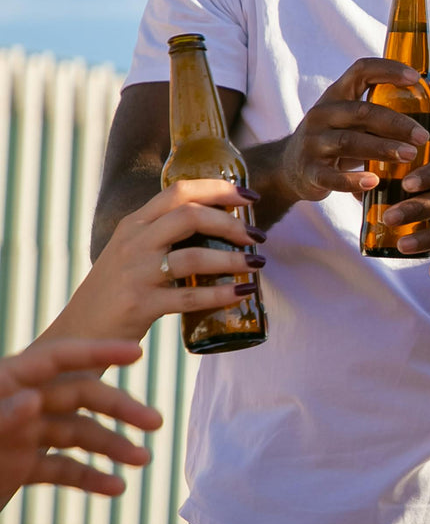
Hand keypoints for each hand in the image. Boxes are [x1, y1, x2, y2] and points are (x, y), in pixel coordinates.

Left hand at [0, 339, 161, 509]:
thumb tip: (37, 400)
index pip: (57, 358)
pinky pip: (63, 468)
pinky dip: (90, 478)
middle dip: (119, 409)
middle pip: (79, 397)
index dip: (97, 352)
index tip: (136, 353)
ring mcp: (22, 435)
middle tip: (155, 423)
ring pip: (78, 434)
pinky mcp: (22, 466)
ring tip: (142, 462)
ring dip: (112, 447)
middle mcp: (19, 403)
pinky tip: (115, 490)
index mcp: (5, 382)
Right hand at [45, 180, 263, 343]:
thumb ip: (162, 235)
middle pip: (190, 216)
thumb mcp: (130, 251)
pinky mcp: (140, 305)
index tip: (249, 197)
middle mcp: (133, 243)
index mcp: (134, 224)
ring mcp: (136, 274)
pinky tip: (241, 292)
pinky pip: (190, 296)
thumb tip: (217, 223)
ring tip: (256, 264)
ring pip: (194, 257)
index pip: (178, 191)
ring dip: (233, 260)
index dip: (218, 189)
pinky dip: (221, 293)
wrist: (79, 334)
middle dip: (230, 223)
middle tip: (257, 236)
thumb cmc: (115, 290)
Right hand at [271, 58, 429, 204]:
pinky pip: (331, 176)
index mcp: (338, 95)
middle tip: (423, 136)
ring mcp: (312, 142)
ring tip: (410, 156)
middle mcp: (322, 113)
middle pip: (361, 111)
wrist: (290, 169)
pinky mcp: (309, 171)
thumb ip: (398, 121)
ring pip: (349, 141)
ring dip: (382, 148)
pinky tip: (374, 182)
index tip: (415, 78)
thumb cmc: (339, 141)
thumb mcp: (363, 126)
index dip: (388, 70)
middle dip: (396, 122)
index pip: (361, 71)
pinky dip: (353, 180)